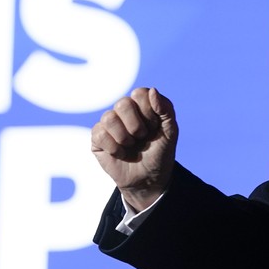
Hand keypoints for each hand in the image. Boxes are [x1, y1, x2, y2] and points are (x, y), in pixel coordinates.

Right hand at [91, 87, 178, 210]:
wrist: (150, 178)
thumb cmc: (160, 152)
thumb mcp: (170, 131)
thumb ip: (166, 109)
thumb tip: (152, 90)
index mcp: (142, 105)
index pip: (139, 93)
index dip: (148, 111)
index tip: (155, 126)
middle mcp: (124, 111)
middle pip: (123, 103)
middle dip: (137, 126)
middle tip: (142, 137)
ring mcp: (109, 123)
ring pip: (109, 118)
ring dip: (125, 137)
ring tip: (131, 146)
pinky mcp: (97, 138)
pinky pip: (99, 133)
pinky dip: (114, 148)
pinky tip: (121, 154)